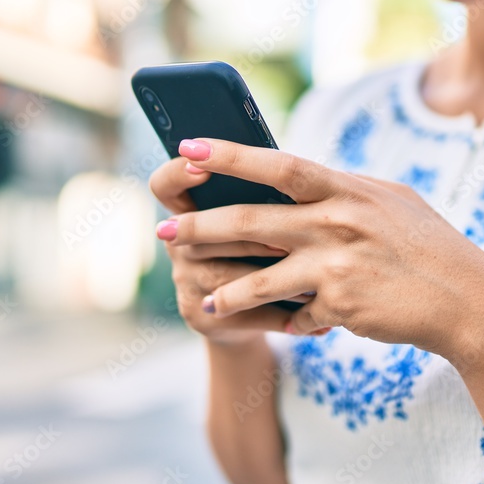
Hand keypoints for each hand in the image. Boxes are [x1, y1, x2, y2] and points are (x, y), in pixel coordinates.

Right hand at [148, 153, 305, 344]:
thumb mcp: (265, 212)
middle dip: (244, 230)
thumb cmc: (270, 243)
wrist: (263, 308)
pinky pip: (243, 313)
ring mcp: (186, 281)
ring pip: (225, 274)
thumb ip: (265, 195)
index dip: (177, 174)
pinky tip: (317, 317)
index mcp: (189, 207)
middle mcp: (178, 244)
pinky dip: (284, 313)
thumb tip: (292, 177)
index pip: (165, 184)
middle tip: (283, 239)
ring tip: (314, 277)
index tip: (201, 167)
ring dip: (272, 274)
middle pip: (198, 230)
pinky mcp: (202, 316)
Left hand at [162, 139, 483, 360]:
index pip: (279, 164)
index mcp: (347, 189)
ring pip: (261, 275)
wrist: (468, 300)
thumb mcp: (389, 201)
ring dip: (223, 287)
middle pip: (253, 220)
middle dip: (200, 225)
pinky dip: (280, 319)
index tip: (186, 148)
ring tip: (197, 294)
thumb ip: (341, 190)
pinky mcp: (341, 305)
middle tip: (163, 232)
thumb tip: (295, 178)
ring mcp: (339, 265)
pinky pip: (296, 315)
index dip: (230, 155)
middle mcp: (339, 221)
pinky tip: (265, 324)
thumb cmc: (426, 246)